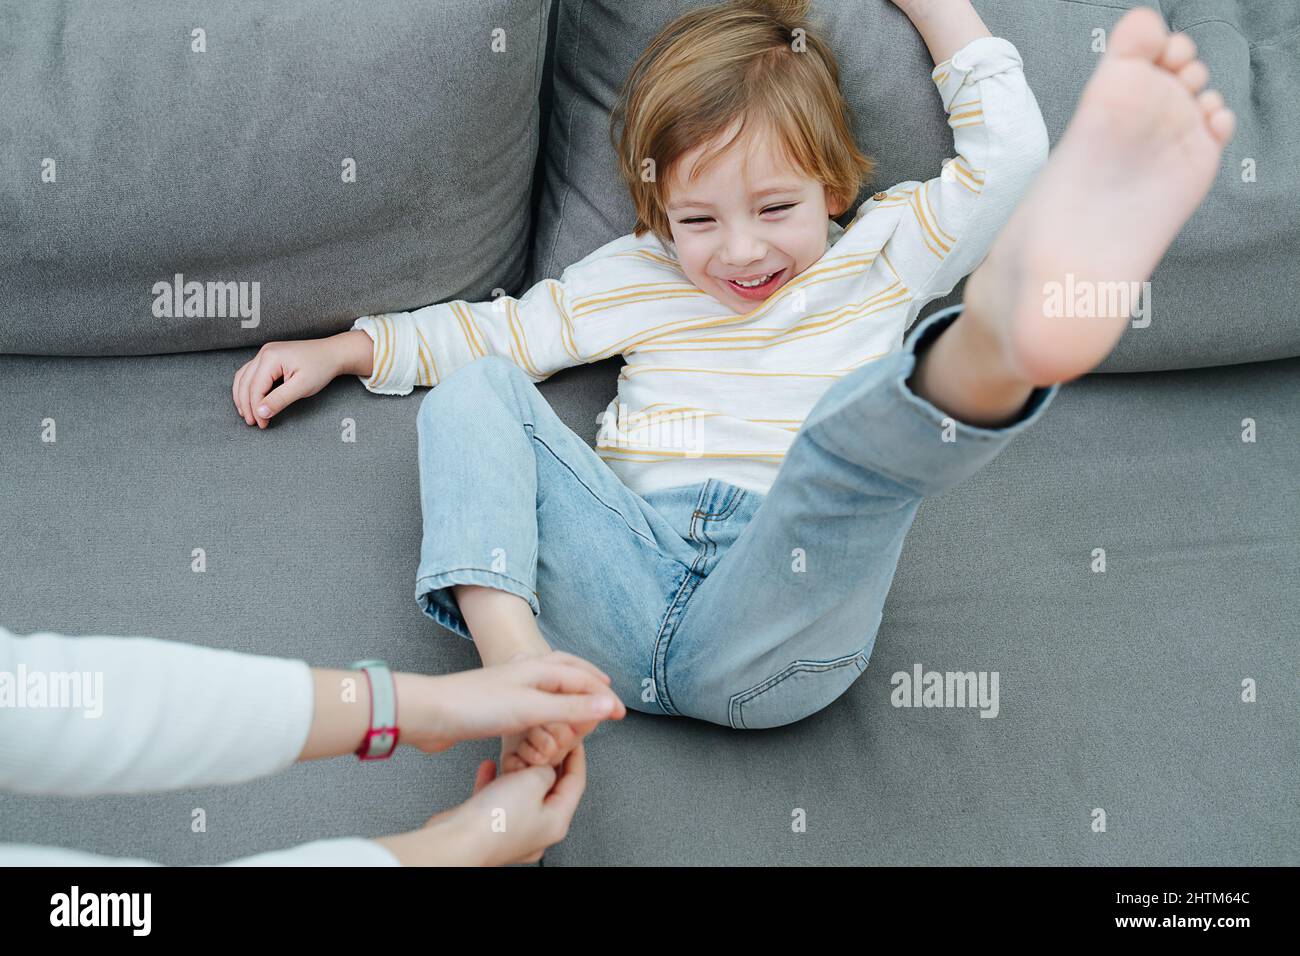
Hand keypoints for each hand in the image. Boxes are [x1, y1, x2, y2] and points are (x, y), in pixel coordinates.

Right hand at [231, 333, 354, 427]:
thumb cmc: (321, 368)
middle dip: (247, 405)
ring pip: (244, 377)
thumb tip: (260, 412)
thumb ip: (280, 400)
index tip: (262, 424)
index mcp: (271, 357)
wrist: (333, 353)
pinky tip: (250, 399)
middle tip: (253, 423)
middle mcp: (264, 352)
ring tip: (247, 414)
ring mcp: (265, 353)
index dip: (256, 409)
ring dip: (242, 396)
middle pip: (246, 382)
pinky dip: (247, 387)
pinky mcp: (269, 356)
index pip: (255, 388)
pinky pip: (250, 372)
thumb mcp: (302, 387)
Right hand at [377, 744, 586, 865]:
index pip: (576, 782)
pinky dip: (495, 782)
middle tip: (545, 742)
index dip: (576, 756)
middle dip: (546, 764)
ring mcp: (514, 832)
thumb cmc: (496, 819)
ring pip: (523, 795)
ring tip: (515, 755)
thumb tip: (546, 768)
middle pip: (551, 790)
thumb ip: (546, 769)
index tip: (574, 738)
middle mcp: (538, 831)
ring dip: (519, 773)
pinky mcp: (490, 830)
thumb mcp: (533, 781)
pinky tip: (488, 767)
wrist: (458, 842)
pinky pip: (498, 801)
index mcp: (556, 822)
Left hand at [491, 649, 610, 773]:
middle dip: (591, 679)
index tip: (621, 714)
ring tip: (585, 693)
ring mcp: (514, 680)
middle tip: (608, 692)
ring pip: (553, 675)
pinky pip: (538, 687)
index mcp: (540, 668)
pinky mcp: (503, 693)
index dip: (605, 697)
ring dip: (574, 682)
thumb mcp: (532, 709)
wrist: (434, 710)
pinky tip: (548, 703)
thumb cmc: (479, 707)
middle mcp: (530, 669)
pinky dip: (554, 692)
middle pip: (570, 667)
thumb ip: (571, 708)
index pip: (583, 679)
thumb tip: (609, 706)